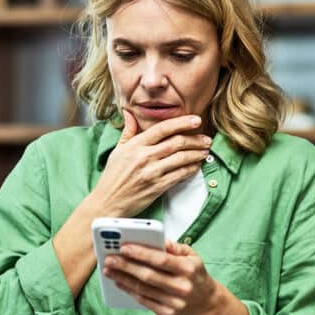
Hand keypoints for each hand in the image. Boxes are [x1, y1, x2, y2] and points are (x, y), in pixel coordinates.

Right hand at [88, 110, 211, 217]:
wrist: (108, 202)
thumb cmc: (112, 177)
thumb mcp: (117, 150)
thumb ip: (128, 131)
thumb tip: (129, 113)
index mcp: (135, 145)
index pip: (163, 129)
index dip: (182, 122)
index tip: (195, 120)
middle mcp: (144, 157)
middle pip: (176, 142)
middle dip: (195, 139)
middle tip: (206, 138)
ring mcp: (152, 172)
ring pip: (181, 158)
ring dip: (197, 153)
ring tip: (205, 151)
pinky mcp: (157, 187)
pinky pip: (179, 175)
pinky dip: (191, 169)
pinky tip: (196, 166)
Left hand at [103, 240, 219, 314]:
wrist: (206, 301)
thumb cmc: (194, 273)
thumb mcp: (191, 255)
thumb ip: (173, 246)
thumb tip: (155, 238)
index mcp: (188, 269)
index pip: (161, 260)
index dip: (140, 253)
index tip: (123, 247)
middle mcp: (182, 286)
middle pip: (148, 276)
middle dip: (125, 266)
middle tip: (109, 259)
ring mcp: (175, 302)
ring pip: (143, 289)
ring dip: (123, 279)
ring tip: (109, 270)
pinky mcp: (168, 313)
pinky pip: (144, 301)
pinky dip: (130, 291)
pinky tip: (120, 282)